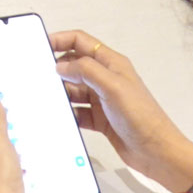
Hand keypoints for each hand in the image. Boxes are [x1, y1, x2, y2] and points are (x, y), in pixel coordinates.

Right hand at [52, 30, 192, 192]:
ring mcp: (102, 100)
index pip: (81, 42)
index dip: (60, 40)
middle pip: (74, 66)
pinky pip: (77, 112)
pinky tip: (56, 117)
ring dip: (60, 93)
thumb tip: (60, 65)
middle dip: (56, 69)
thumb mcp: (113, 87)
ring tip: (42, 98)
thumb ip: (87, 71)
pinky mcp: (99, 119)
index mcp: (112, 64)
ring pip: (73, 90)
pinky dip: (67, 113)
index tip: (39, 47)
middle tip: (35, 76)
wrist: (157, 152)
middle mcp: (106, 78)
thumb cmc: (141, 116)